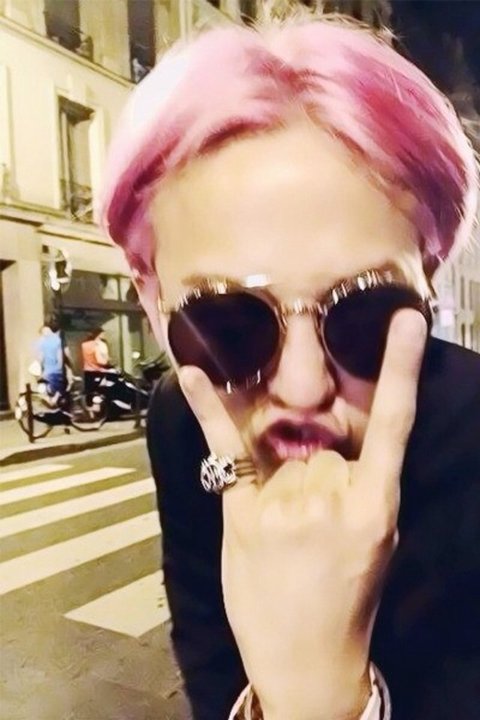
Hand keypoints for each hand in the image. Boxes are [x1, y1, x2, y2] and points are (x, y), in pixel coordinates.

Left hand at [179, 310, 426, 719]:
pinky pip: (224, 450)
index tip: (405, 320)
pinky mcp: (242, 515)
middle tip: (313, 523)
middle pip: (322, 442)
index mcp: (378, 504)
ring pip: (283, 455)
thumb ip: (361, 481)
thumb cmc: (347, 593)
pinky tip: (191, 375)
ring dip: (281, 481)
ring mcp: (286, 506)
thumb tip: (334, 433)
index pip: (395, 423)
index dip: (402, 368)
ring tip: (285, 534)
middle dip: (314, 468)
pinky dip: (205, 408)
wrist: (308, 657)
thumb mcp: (376, 536)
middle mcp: (333, 498)